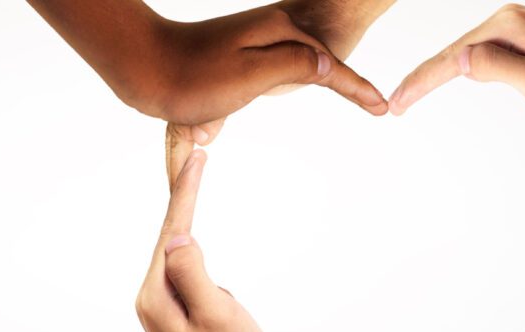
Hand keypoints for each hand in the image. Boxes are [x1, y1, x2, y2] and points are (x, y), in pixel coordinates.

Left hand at [122, 2, 389, 133]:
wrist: (141, 66)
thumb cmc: (190, 77)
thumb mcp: (249, 76)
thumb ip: (293, 67)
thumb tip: (328, 64)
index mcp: (279, 32)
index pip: (329, 67)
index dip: (357, 89)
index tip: (383, 108)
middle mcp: (270, 30)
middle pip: (318, 62)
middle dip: (346, 83)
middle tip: (380, 104)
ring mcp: (253, 41)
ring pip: (295, 68)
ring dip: (318, 84)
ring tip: (359, 101)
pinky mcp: (236, 54)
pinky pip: (272, 73)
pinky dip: (285, 86)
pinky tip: (288, 95)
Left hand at [135, 149, 274, 331]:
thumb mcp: (219, 318)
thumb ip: (195, 274)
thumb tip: (179, 238)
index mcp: (158, 292)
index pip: (174, 229)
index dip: (187, 190)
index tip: (198, 155)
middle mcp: (153, 296)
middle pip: (170, 233)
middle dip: (181, 192)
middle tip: (191, 151)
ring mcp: (164, 307)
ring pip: (179, 251)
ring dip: (185, 214)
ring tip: (190, 174)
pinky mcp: (179, 315)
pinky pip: (187, 270)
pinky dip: (192, 243)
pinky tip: (192, 231)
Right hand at [388, 4, 524, 121]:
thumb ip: (497, 68)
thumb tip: (457, 60)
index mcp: (505, 28)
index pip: (449, 59)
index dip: (419, 83)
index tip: (395, 104)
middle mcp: (504, 21)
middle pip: (450, 53)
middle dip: (419, 79)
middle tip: (392, 104)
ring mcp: (512, 28)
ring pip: (462, 54)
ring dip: (435, 75)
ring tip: (408, 96)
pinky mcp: (521, 39)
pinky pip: (479, 56)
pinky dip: (457, 70)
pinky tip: (448, 77)